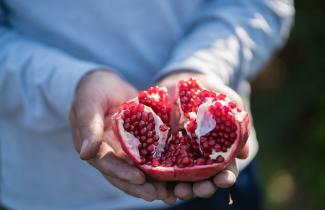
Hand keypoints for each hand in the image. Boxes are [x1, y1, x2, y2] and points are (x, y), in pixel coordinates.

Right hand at [69, 70, 173, 202]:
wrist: (105, 83)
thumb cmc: (93, 91)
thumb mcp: (88, 104)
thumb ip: (88, 127)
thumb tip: (85, 154)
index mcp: (95, 148)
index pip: (108, 165)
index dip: (123, 173)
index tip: (140, 179)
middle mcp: (110, 154)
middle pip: (125, 175)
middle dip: (142, 187)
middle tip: (161, 195)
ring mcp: (125, 151)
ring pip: (139, 171)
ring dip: (154, 182)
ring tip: (172, 192)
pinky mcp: (138, 144)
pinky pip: (150, 157)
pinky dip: (161, 167)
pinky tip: (177, 173)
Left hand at [157, 72, 248, 199]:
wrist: (181, 82)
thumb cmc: (209, 93)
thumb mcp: (226, 103)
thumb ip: (236, 123)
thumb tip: (243, 154)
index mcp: (217, 152)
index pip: (224, 171)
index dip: (226, 177)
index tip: (225, 179)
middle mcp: (198, 159)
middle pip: (203, 181)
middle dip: (203, 188)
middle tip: (200, 189)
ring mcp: (178, 156)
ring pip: (182, 180)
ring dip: (183, 190)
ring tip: (179, 191)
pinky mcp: (160, 151)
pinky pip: (159, 169)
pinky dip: (160, 182)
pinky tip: (160, 188)